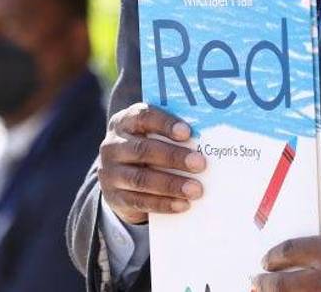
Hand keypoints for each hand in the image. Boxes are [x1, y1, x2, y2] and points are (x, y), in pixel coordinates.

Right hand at [97, 102, 206, 224]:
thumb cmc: (149, 148)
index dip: (165, 124)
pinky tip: (183, 204)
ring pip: (141, 179)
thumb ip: (174, 134)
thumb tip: (210, 139)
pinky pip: (140, 201)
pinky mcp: (114, 197)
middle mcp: (113, 146)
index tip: (188, 133)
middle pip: (143, 150)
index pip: (143, 116)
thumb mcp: (154, 136)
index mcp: (125, 122)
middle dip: (174, 157)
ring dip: (171, 185)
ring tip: (196, 189)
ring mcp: (110, 173)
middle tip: (200, 164)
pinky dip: (164, 203)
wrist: (120, 179)